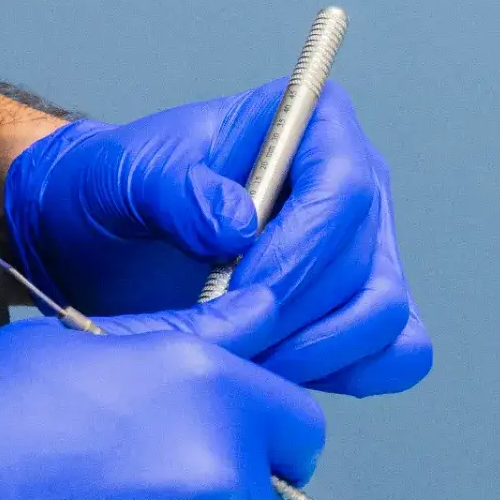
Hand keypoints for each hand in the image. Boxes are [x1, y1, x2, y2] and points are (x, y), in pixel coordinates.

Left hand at [1, 83, 433, 396]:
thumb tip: (239, 224)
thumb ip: (176, 191)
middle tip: (224, 341)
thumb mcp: (125, 176)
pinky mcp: (361, 311)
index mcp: (314, 124)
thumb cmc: (118, 191)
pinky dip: (344, 375)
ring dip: (314, 355)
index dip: (298, 253)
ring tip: (240, 361)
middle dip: (293, 317)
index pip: (343, 191)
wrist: (103, 242)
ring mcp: (368, 251)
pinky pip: (395, 355)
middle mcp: (358, 185)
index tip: (235, 292)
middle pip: (366, 266)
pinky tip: (276, 373)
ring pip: (383, 317)